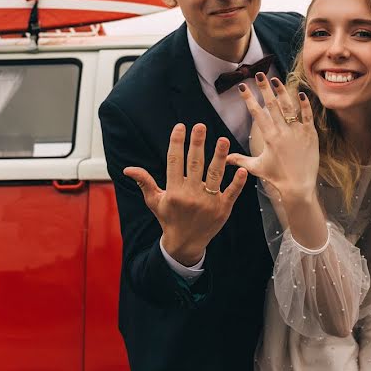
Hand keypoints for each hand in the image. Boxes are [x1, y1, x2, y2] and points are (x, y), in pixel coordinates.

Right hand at [124, 123, 246, 265]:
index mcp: (174, 191)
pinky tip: (241, 169)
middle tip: (200, 126)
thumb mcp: (154, 202)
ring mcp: (208, 203)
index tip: (180, 127)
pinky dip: (237, 182)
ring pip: (215, 175)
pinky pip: (232, 193)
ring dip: (220, 157)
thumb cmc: (169, 219)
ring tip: (223, 139)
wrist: (185, 244)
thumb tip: (128, 169)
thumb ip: (144, 183)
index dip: (177, 143)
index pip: (175, 161)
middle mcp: (191, 196)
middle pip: (195, 164)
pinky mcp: (223, 209)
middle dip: (197, 144)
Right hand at [226, 73, 318, 209]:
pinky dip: (304, 104)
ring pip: (289, 106)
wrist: (299, 186)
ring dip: (282, 91)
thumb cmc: (277, 178)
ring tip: (276, 79)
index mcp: (269, 138)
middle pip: (272, 105)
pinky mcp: (311, 134)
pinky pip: (307, 115)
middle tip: (258, 75)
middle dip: (264, 88)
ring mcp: (298, 131)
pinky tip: (299, 92)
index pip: (257, 113)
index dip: (249, 99)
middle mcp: (283, 132)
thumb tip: (224, 158)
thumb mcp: (257, 168)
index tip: (242, 87)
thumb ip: (240, 160)